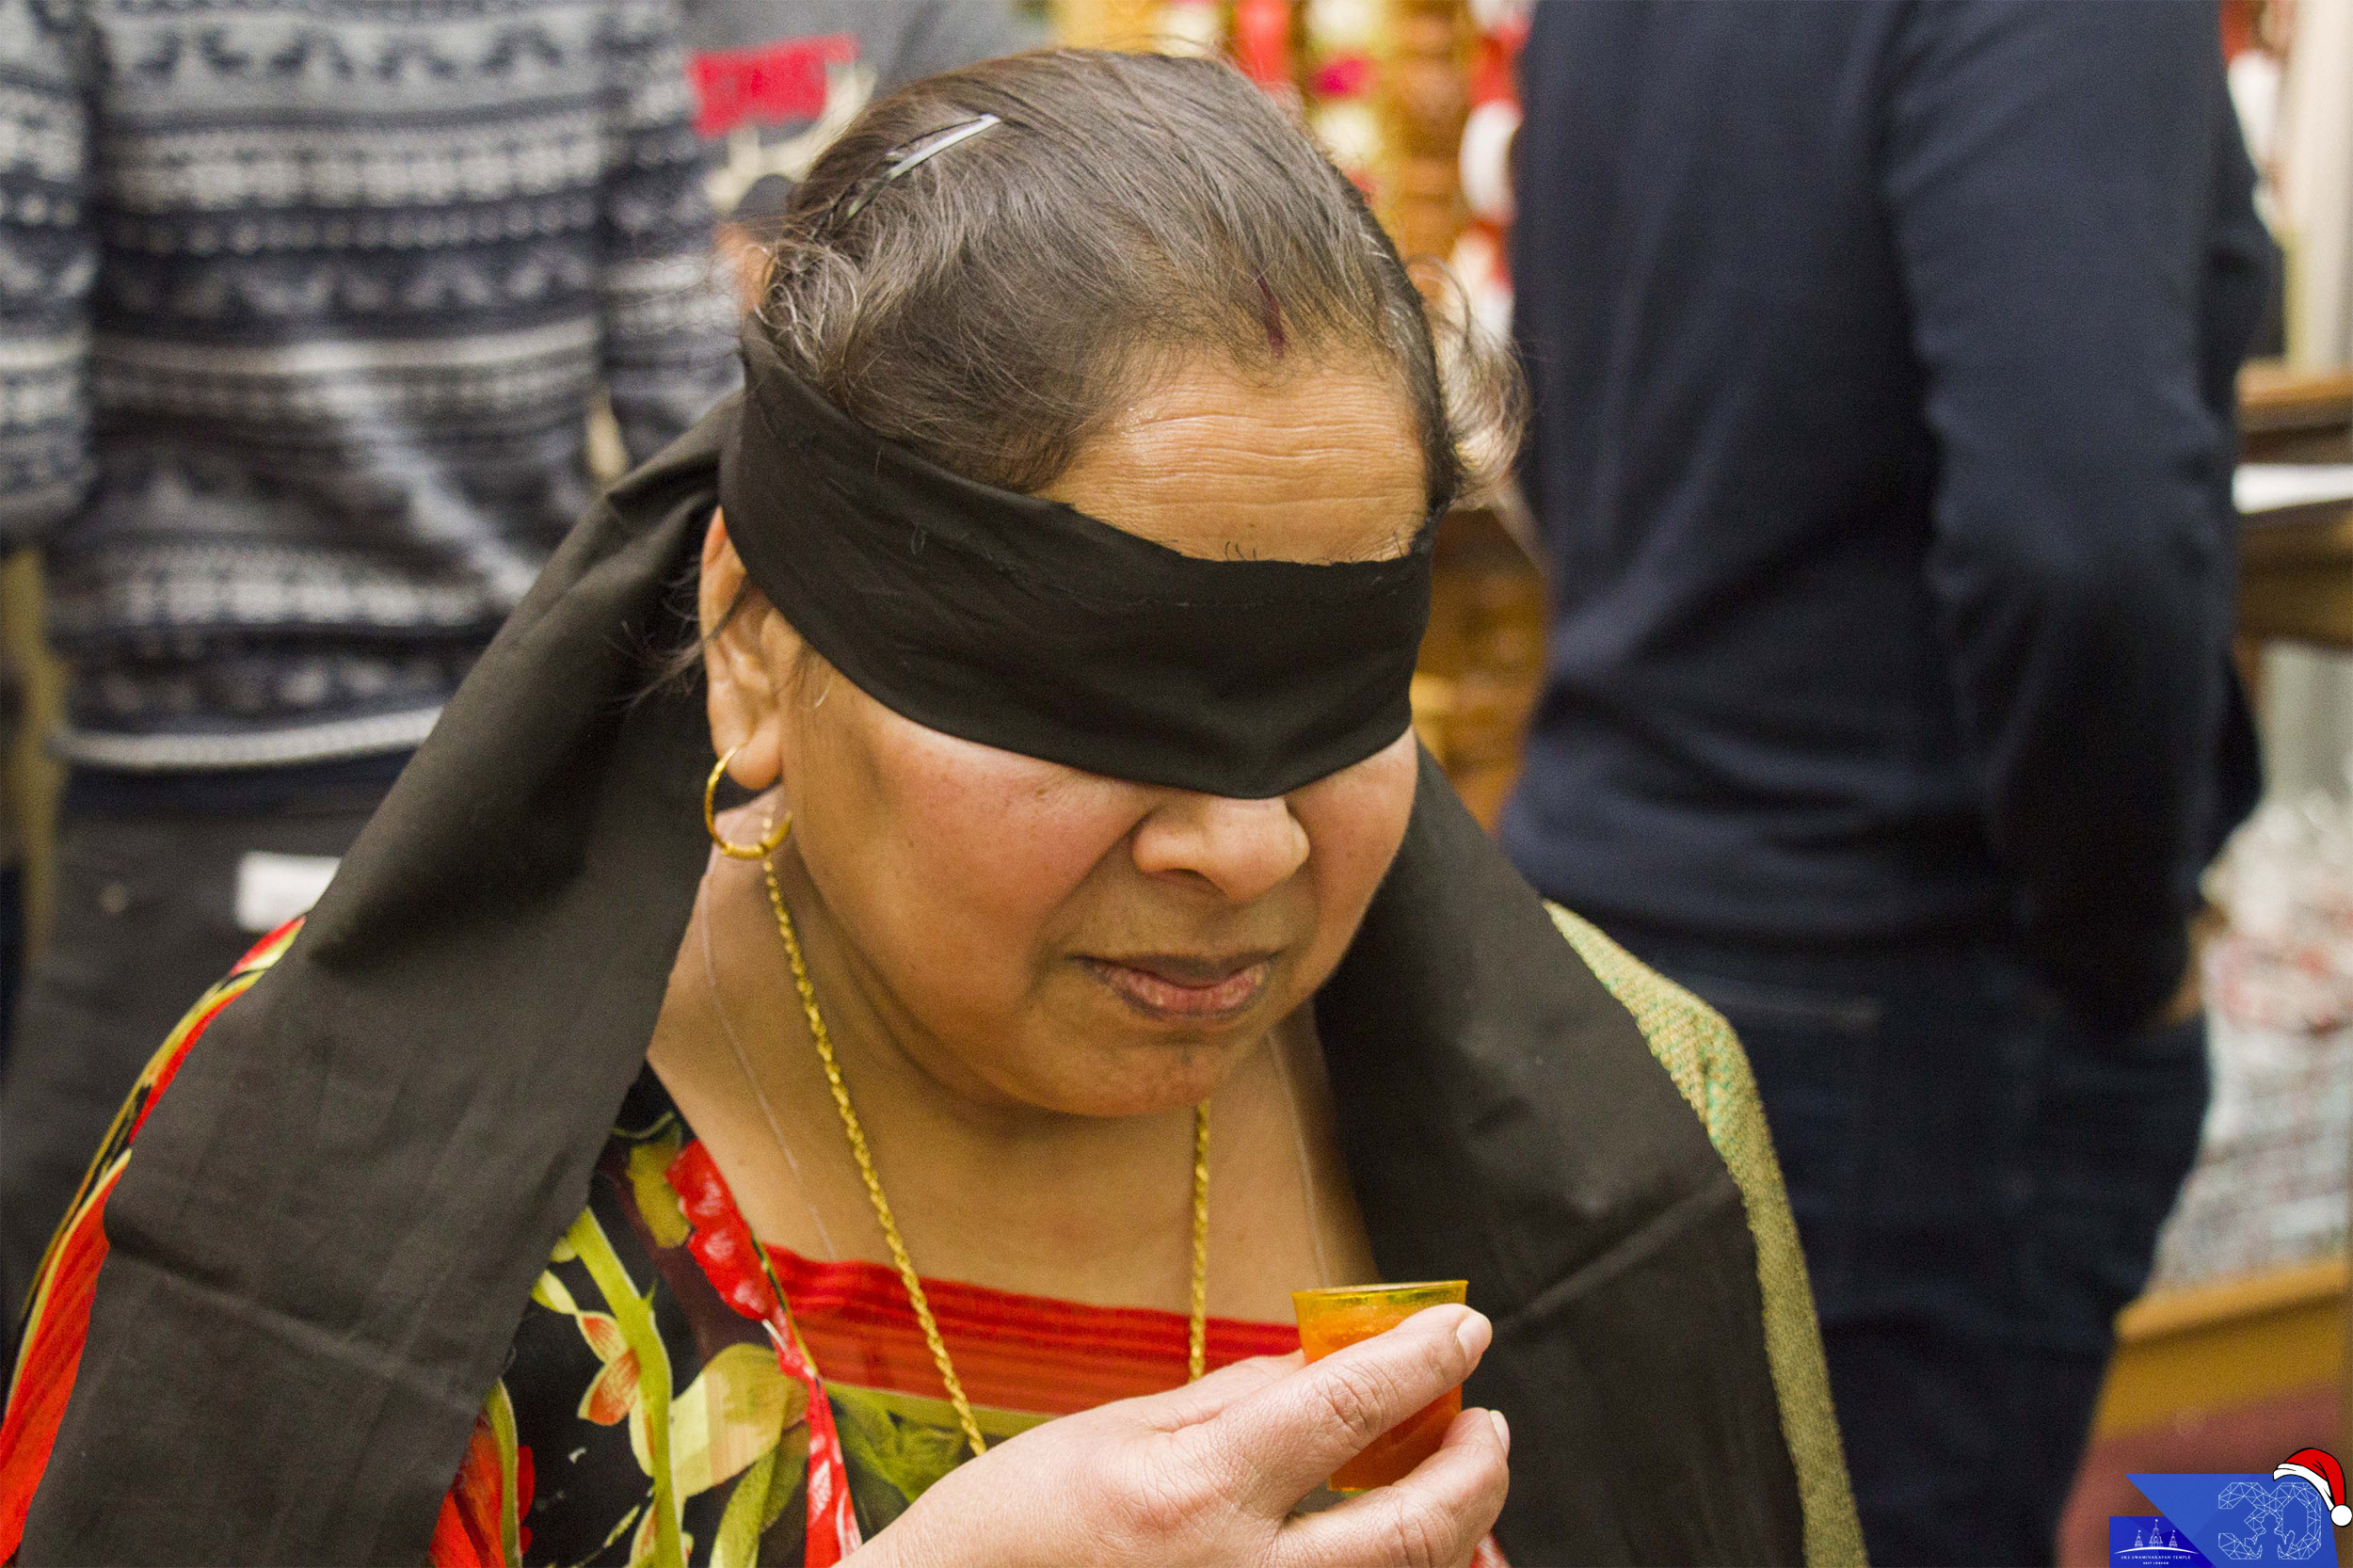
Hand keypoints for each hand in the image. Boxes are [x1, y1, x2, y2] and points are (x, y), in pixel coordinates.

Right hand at [855, 1303, 1509, 1567]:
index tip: (1464, 1326)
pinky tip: (1408, 1542)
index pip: (1347, 1407)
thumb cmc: (1015, 1525)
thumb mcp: (1117, 1432)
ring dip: (1457, 1526)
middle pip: (1413, 1527)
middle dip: (1475, 1466)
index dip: (1422, 1357)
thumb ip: (1236, 1400)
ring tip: (1460, 1472)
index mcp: (1195, 1492)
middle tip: (1486, 1419)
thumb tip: (1331, 1364)